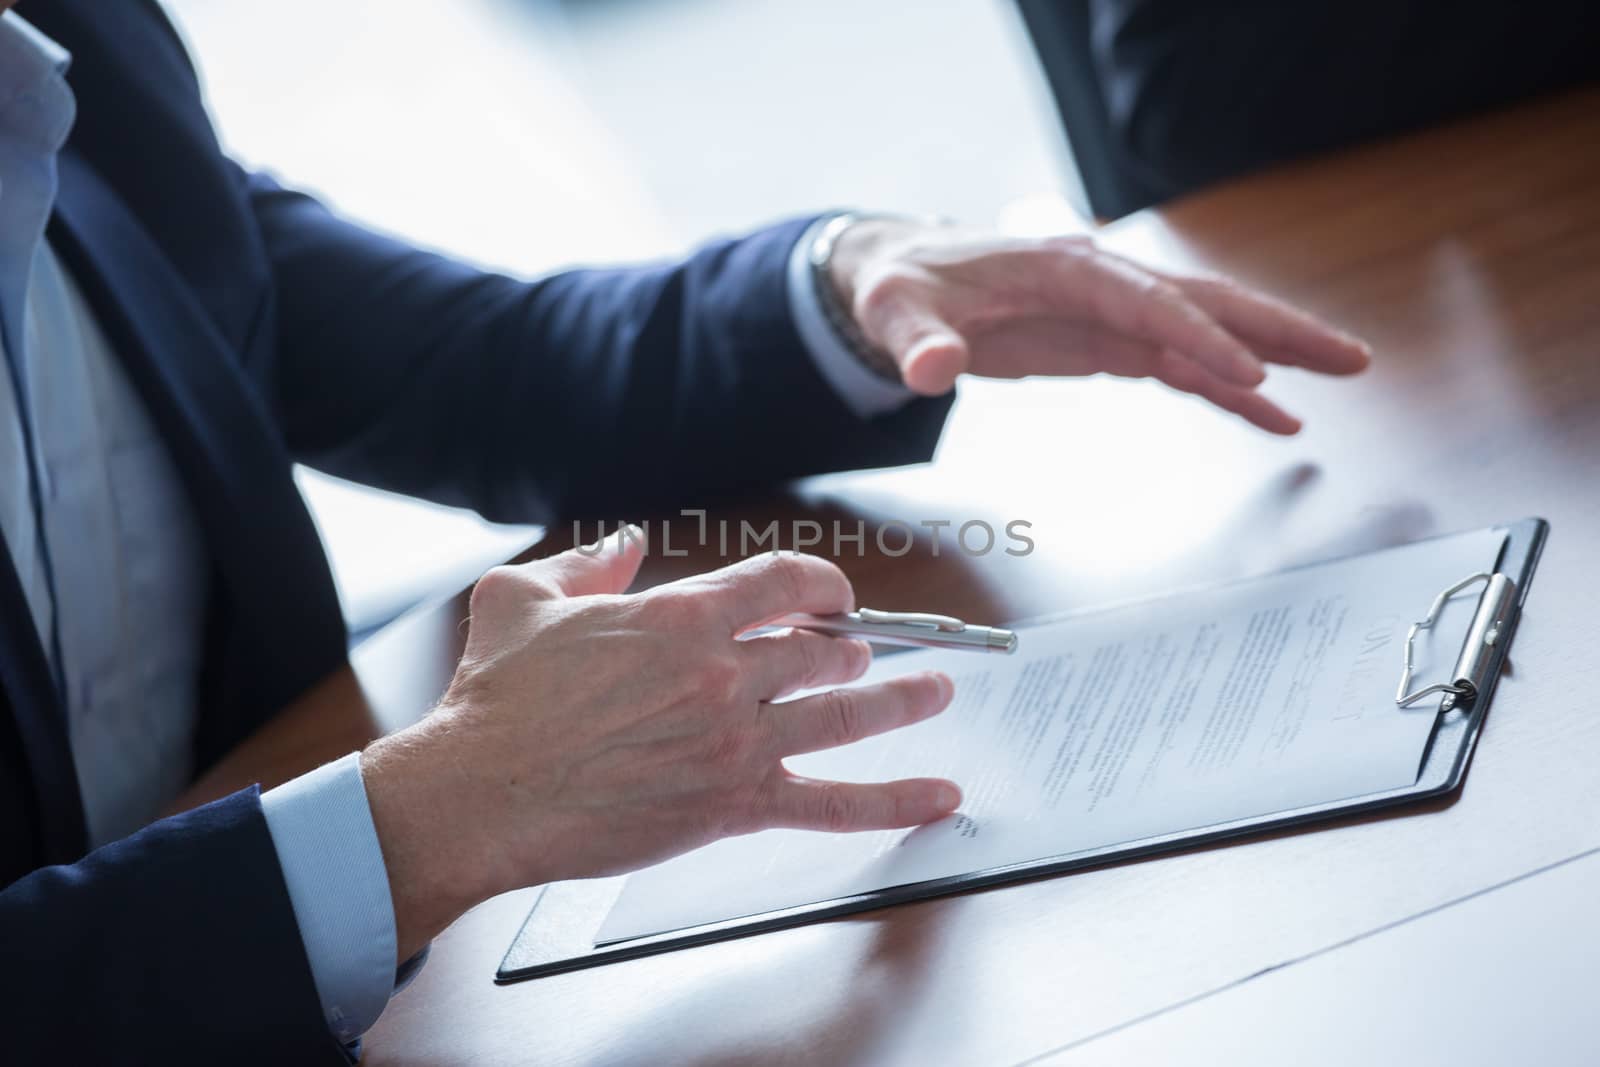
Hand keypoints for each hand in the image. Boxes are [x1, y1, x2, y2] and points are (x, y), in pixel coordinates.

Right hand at [361, 538, 958, 961]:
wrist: (483, 793)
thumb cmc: (498, 700)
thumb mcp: (524, 597)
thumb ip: (588, 563)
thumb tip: (627, 545)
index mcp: (684, 616)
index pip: (788, 582)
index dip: (822, 583)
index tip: (831, 594)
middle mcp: (725, 674)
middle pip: (824, 649)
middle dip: (850, 644)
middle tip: (861, 650)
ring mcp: (738, 742)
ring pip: (845, 713)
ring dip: (900, 699)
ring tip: (937, 691)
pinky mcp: (734, 804)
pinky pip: (833, 805)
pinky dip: (895, 801)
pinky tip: (940, 795)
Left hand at [828, 218, 1371, 433]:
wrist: (899, 279)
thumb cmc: (901, 288)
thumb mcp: (894, 312)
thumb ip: (916, 341)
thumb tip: (931, 368)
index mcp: (1062, 266)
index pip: (1146, 301)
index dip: (1198, 336)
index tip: (1249, 374)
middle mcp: (1101, 281)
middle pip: (1203, 302)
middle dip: (1276, 330)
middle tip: (1348, 358)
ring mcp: (1110, 311)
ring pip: (1205, 330)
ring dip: (1272, 356)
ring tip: (1342, 379)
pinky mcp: (1106, 341)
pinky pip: (1179, 363)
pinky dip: (1225, 388)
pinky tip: (1272, 416)